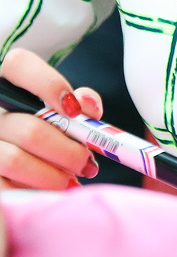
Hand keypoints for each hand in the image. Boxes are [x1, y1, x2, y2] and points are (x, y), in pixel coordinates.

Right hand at [0, 48, 102, 189]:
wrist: (22, 148)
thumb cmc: (47, 123)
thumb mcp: (60, 105)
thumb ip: (79, 101)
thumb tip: (89, 109)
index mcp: (7, 81)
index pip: (18, 64)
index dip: (48, 84)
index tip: (74, 110)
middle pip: (29, 129)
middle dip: (66, 151)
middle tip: (87, 162)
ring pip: (16, 161)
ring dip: (53, 176)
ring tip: (73, 180)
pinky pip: (6, 187)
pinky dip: (34, 192)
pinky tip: (52, 191)